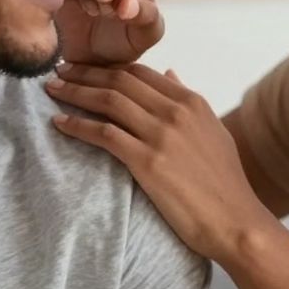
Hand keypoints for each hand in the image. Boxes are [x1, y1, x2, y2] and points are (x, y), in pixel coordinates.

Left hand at [45, 62, 278, 262]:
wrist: (235, 222)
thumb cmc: (225, 183)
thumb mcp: (213, 131)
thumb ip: (188, 101)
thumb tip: (169, 72)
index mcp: (191, 101)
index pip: (140, 71)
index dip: (107, 66)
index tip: (84, 67)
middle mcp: (176, 111)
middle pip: (119, 80)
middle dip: (85, 72)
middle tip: (59, 70)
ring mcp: (161, 135)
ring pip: (108, 101)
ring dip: (75, 92)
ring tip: (53, 89)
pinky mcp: (147, 161)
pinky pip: (104, 134)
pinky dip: (78, 125)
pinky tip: (60, 123)